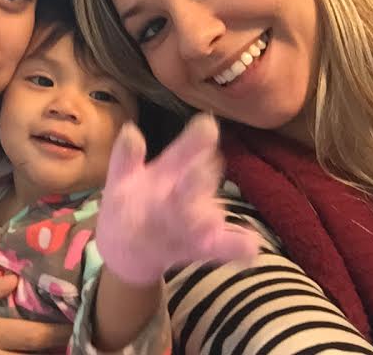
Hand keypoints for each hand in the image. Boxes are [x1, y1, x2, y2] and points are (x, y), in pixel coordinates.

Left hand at [95, 114, 258, 285]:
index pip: (186, 150)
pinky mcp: (205, 247)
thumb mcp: (121, 178)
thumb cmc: (130, 202)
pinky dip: (240, 246)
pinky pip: (229, 246)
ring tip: (208, 221)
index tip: (207, 124)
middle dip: (199, 179)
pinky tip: (251, 246)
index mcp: (172, 169)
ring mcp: (200, 219)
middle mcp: (191, 190)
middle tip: (200, 171)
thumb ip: (126, 157)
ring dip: (208, 218)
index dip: (197, 139)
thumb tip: (130, 130)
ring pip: (211, 216)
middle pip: (200, 181)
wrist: (128, 246)